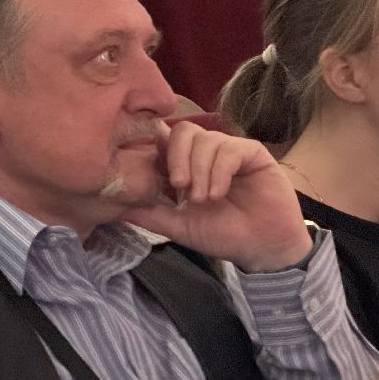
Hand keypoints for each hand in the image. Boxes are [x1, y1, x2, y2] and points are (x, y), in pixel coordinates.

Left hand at [125, 121, 310, 272]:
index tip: (151, 170)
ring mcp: (229, 150)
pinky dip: (218, 172)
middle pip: (181, 131)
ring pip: (204, 140)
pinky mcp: (251, 153)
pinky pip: (228, 149)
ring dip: (199, 171)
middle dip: (175, 157)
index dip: (154, 147)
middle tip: (178, 186)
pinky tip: (218, 194)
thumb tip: (115, 208)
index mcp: (185, 165)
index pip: (163, 139)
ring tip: (203, 199)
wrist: (263, 248)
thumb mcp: (179, 226)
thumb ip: (149, 215)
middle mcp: (205, 153)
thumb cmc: (222, 235)